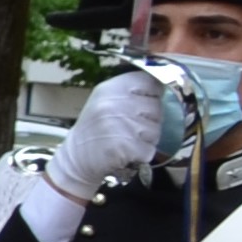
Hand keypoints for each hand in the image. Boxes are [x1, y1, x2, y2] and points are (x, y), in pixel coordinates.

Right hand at [48, 71, 165, 208]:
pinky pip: (149, 149)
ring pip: (156, 130)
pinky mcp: (126, 147)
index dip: (152, 94)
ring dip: (146, 139)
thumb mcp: (105, 100)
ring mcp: (121, 125)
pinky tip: (125, 153)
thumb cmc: (95, 129)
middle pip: (157, 107)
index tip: (141, 104)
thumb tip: (165, 84)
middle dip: (149, 120)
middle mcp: (115, 104)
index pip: (151, 82)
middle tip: (128, 127)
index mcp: (111, 88)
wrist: (75, 160)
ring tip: (126, 140)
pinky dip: (141, 155)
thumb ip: (131, 91)